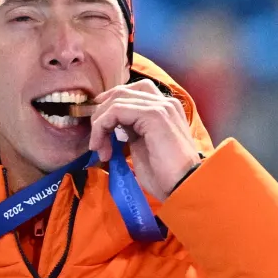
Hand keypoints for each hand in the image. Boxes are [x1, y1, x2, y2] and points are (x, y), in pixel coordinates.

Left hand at [88, 79, 201, 201]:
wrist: (182, 186)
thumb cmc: (163, 174)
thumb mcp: (142, 146)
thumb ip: (131, 130)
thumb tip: (112, 124)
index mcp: (165, 109)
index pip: (133, 91)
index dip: (111, 102)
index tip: (98, 124)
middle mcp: (165, 102)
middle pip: (122, 92)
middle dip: (101, 114)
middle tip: (96, 141)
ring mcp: (160, 106)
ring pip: (116, 101)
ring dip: (99, 125)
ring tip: (99, 148)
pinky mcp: (153, 114)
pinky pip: (116, 110)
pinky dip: (101, 128)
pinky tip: (103, 148)